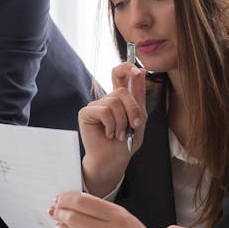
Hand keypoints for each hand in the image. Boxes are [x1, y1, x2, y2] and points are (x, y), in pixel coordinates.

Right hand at [79, 62, 147, 194]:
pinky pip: (105, 111)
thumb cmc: (126, 141)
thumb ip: (139, 94)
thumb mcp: (140, 117)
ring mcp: (95, 105)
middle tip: (133, 125)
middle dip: (132, 110)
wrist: (115, 159)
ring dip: (122, 122)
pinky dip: (112, 125)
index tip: (138, 71)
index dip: (127, 67)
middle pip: (121, 91)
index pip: (120, 73)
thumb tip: (142, 71)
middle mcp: (106, 99)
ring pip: (114, 102)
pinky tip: (109, 134)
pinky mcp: (86, 113)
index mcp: (119, 98)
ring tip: (119, 134)